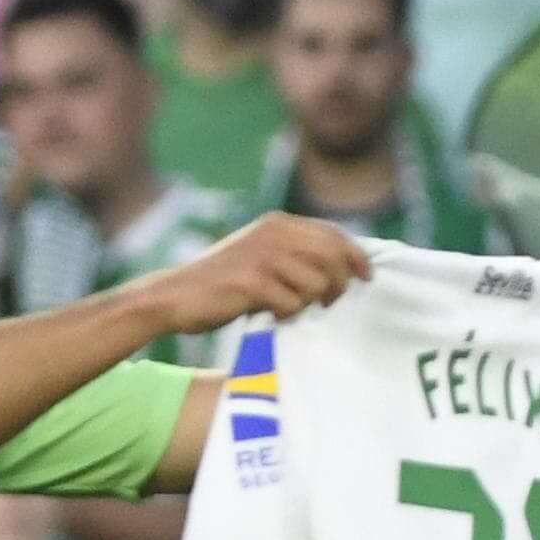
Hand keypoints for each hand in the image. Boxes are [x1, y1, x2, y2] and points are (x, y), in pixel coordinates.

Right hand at [144, 212, 370, 337]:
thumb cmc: (220, 283)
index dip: (356, 256)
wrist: (173, 296)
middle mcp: (273, 233)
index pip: (334, 235)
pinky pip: (293, 303)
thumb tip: (341, 267)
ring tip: (289, 308)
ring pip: (317, 283)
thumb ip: (294, 253)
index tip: (367, 276)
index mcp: (278, 223)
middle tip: (329, 303)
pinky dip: (287, 315)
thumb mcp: (259, 255)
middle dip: (339, 284)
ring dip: (309, 303)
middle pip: (333, 258)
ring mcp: (263, 257)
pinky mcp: (251, 282)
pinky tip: (271, 316)